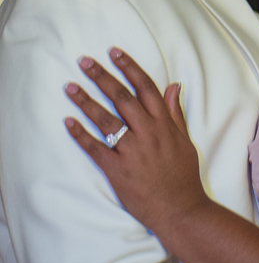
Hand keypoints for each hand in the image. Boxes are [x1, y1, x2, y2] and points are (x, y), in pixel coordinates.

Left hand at [64, 48, 207, 234]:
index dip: (129, 67)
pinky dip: (81, 134)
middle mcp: (148, 133)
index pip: (145, 88)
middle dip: (101, 77)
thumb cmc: (183, 176)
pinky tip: (68, 122)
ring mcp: (132, 151)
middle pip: (121, 98)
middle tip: (84, 61)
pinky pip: (96, 148)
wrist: (181, 209)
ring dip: (86, 101)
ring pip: (106, 120)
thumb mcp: (185, 140)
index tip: (114, 52)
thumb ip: (174, 112)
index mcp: (164, 124)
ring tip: (69, 86)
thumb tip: (174, 86)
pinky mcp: (118, 170)